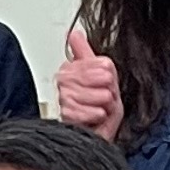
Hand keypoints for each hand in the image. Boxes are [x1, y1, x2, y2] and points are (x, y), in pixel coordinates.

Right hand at [56, 25, 122, 139]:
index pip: (89, 62)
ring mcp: (62, 100)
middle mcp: (63, 83)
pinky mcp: (62, 117)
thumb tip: (73, 34)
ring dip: (100, 103)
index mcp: (71, 69)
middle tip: (105, 97)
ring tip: (101, 108)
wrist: (102, 136)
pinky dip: (93, 115)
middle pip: (88, 76)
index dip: (104, 73)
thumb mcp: (103, 77)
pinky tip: (96, 116)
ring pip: (84, 93)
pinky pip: (78, 110)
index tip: (107, 82)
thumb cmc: (102, 110)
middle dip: (104, 89)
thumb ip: (88, 54)